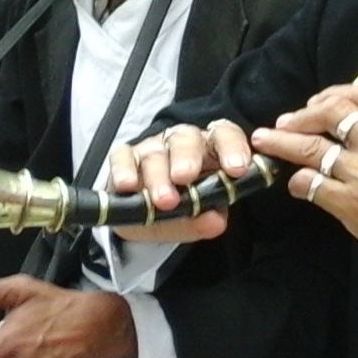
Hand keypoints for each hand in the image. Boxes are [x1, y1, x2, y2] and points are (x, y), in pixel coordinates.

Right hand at [105, 121, 246, 244]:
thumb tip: (214, 221)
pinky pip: (122, 156)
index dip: (232, 148)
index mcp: (209, 151)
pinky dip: (124, 170)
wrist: (141, 219)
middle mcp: (181, 144)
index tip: (236, 169)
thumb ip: (206, 221)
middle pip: (187, 139)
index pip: (225, 136)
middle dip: (187, 158)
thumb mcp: (196, 221)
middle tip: (186, 177)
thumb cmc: (178, 211)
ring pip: (155, 153)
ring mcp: (151, 149)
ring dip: (158, 175)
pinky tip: (128, 186)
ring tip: (163, 200)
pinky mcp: (124, 158)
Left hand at [253, 85, 357, 262]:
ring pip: (314, 148)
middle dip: (301, 115)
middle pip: (332, 114)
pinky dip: (299, 181)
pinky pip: (313, 184)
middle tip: (283, 121)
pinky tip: (297, 184)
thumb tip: (349, 123)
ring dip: (284, 142)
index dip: (332, 94)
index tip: (316, 102)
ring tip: (266, 140)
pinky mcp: (352, 206)